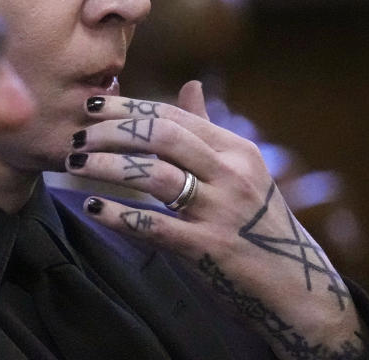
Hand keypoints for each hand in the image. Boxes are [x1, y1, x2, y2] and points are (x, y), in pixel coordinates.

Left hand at [65, 81, 368, 359]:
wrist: (294, 282)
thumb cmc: (258, 222)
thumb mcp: (242, 171)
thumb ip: (208, 129)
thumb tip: (190, 85)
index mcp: (236, 150)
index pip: (172, 116)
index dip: (127, 108)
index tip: (90, 107)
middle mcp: (231, 174)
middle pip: (162, 136)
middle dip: (112, 132)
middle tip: (76, 138)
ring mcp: (221, 211)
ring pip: (155, 175)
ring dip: (108, 166)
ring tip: (74, 165)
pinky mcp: (209, 249)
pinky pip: (155, 225)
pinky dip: (119, 214)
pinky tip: (92, 207)